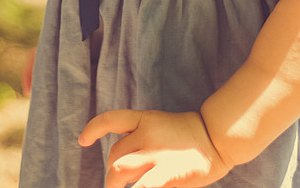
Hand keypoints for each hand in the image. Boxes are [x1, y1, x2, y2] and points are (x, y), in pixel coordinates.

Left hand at [79, 109, 231, 187]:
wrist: (217, 138)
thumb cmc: (188, 134)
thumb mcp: (160, 123)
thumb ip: (140, 134)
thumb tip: (120, 155)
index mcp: (145, 120)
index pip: (110, 120)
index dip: (92, 129)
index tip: (82, 140)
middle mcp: (147, 135)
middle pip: (114, 155)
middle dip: (112, 173)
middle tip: (119, 183)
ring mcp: (156, 155)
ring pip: (118, 170)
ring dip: (114, 185)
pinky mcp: (167, 174)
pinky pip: (142, 187)